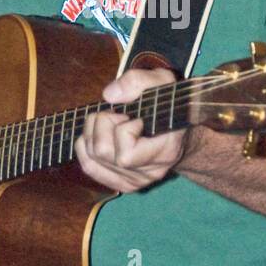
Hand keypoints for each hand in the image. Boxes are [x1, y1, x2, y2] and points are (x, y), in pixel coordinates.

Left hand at [75, 67, 187, 192]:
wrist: (178, 131)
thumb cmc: (169, 104)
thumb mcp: (161, 82)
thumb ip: (138, 82)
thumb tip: (108, 95)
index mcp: (165, 153)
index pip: (126, 155)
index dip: (124, 128)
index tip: (137, 117)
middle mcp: (149, 174)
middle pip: (102, 152)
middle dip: (103, 124)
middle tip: (119, 115)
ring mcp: (135, 182)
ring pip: (91, 159)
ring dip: (93, 132)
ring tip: (112, 122)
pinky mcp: (121, 183)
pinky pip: (88, 166)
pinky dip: (87, 145)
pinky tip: (101, 134)